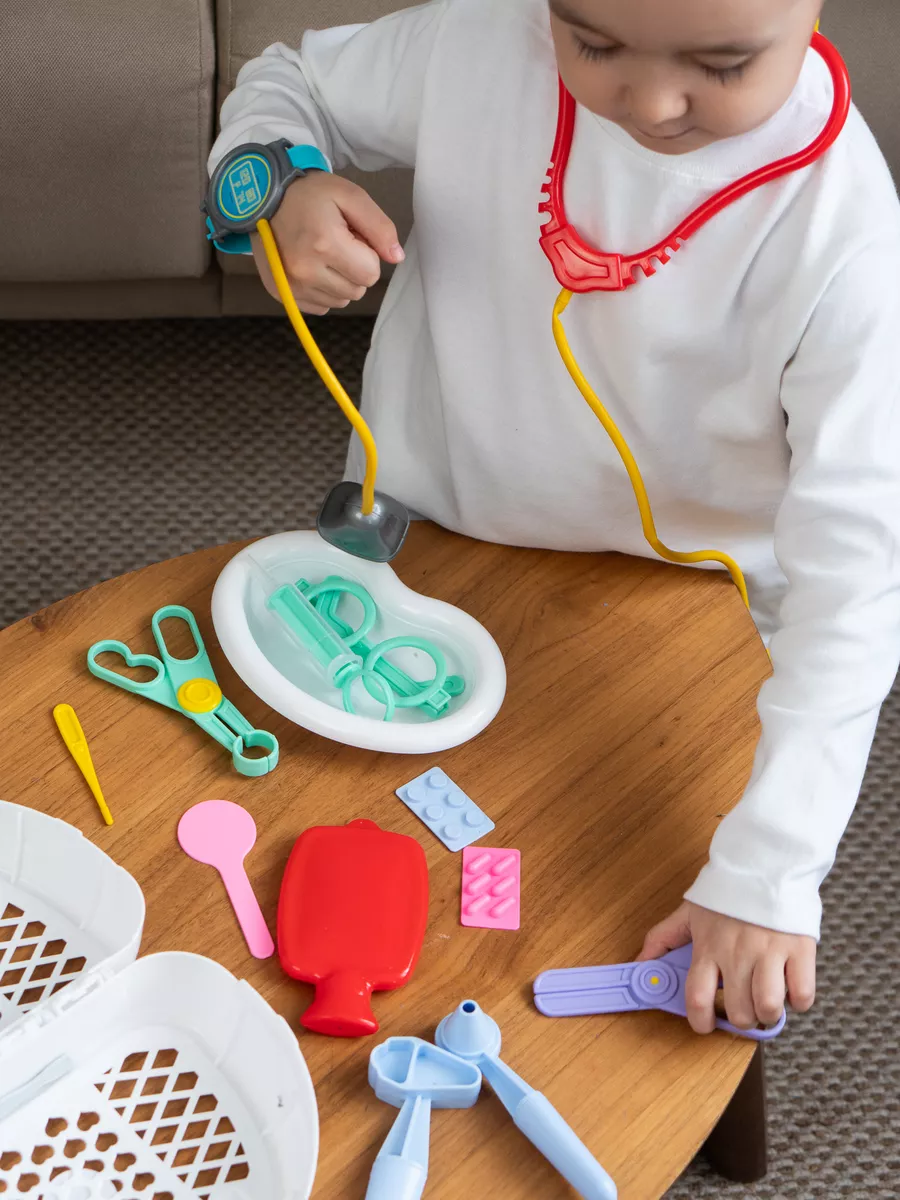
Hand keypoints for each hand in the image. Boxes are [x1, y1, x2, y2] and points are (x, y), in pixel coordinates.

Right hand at [252, 172, 403, 313]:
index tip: (351, 236)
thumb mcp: (350, 196)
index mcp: (325, 244)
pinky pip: (322, 306)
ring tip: (323, 253)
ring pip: (341, 300)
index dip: (367, 254)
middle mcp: (306, 270)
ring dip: (340, 281)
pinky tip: (312, 266)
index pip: (371, 273)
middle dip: (355, 268)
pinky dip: (323, 290)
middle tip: (337, 243)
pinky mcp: (283, 295)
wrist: (264, 197)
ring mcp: (292, 286)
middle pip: (357, 290)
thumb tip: (396, 257)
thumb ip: (379, 226)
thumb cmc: (310, 194)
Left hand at [638, 901, 816, 1033]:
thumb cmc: (728, 891)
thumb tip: (640, 963)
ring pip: (769, 1007)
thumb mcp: (690, 912)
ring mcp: (770, 952)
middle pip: (739, 1011)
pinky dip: (798, 1001)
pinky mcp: (799, 948)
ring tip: (767, 1001)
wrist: (766, 861)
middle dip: (742, 1018)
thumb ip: (663, 938)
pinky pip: (802, 993)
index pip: (697, 998)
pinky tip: (790, 988)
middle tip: (744, 1006)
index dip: (701, 1021)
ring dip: (768, 1013)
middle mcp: (737, 953)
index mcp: (709, 947)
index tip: (706, 1024)